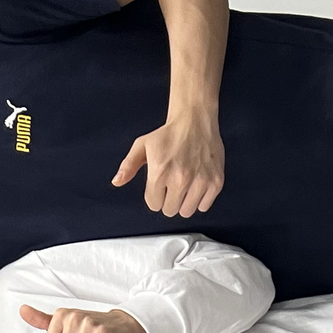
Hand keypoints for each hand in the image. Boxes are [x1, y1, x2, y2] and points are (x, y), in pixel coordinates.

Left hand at [112, 110, 226, 217]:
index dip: (155, 196)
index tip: (160, 185)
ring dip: (184, 202)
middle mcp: (180, 179)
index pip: (154, 205)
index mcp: (160, 172)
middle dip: (168, 200)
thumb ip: (128, 165)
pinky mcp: (215, 182)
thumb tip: (117, 181)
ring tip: (184, 185)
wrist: (195, 120)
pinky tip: (196, 185)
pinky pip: (203, 207)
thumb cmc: (169, 134)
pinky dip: (199, 200)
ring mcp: (200, 181)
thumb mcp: (142, 145)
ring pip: (186, 212)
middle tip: (173, 184)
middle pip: (170, 210)